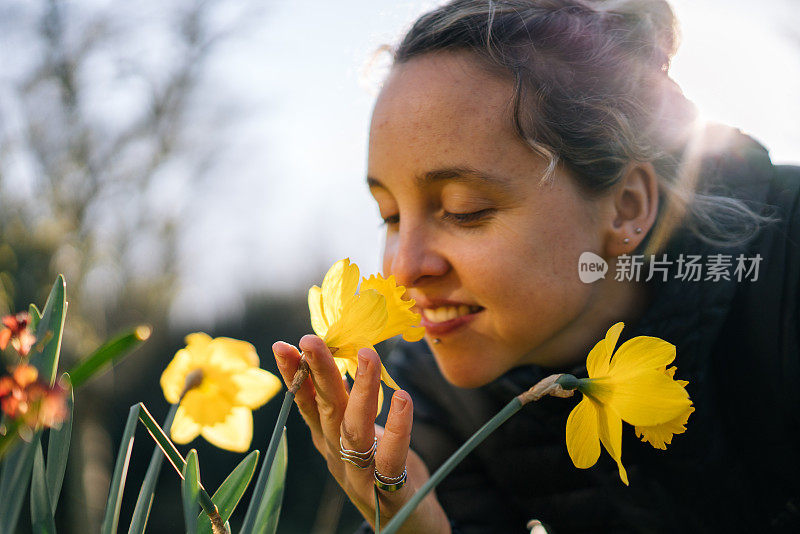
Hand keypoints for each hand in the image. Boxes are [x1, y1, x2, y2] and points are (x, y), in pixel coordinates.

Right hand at [273, 335, 450, 533]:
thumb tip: (349, 361)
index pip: (306, 402)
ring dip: (360, 390)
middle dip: (316, 372)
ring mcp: (360, 476)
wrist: (409, 525)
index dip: (294, 375)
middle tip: (309, 340)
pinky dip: (398, 428)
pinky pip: (391, 459)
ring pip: (354, 430)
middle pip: (324, 410)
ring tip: (367, 354)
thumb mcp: (363, 434)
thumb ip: (352, 405)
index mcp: (329, 440)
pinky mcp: (388, 492)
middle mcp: (337, 456)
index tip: (283, 345)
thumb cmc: (386, 471)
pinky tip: (404, 398)